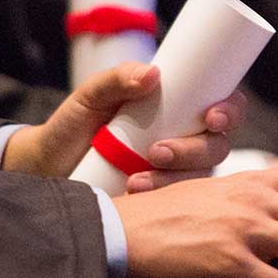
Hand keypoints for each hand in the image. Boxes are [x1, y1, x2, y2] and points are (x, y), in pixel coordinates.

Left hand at [3, 63, 244, 187]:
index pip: (225, 107)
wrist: (46, 167)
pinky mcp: (161, 201)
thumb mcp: (91, 96)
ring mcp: (175, 172)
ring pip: (200, 178)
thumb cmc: (73, 126)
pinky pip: (179, 204)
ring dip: (174, 180)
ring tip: (136, 181)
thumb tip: (152, 73)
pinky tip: (135, 195)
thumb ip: (116, 79)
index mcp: (180, 110)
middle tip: (158, 152)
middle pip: (217, 147)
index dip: (231, 112)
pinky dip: (162, 200)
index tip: (212, 118)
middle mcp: (186, 140)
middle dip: (195, 151)